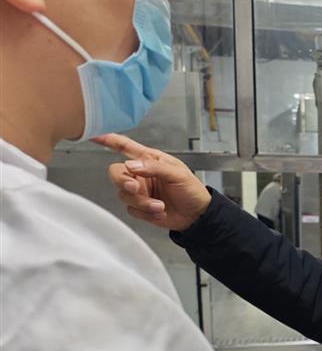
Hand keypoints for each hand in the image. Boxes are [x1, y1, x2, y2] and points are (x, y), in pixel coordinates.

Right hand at [96, 133, 211, 230]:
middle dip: (123, 181)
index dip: (109, 140)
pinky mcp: (139, 207)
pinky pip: (131, 210)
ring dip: (142, 202)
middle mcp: (140, 174)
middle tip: (136, 188)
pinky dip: (146, 213)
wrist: (197, 216)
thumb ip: (154, 167)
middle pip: (116, 173)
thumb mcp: (178, 174)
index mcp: (150, 160)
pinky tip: (159, 212)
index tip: (94, 135)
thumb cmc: (192, 190)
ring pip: (123, 194)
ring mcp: (139, 191)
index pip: (125, 147)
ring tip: (160, 206)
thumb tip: (131, 165)